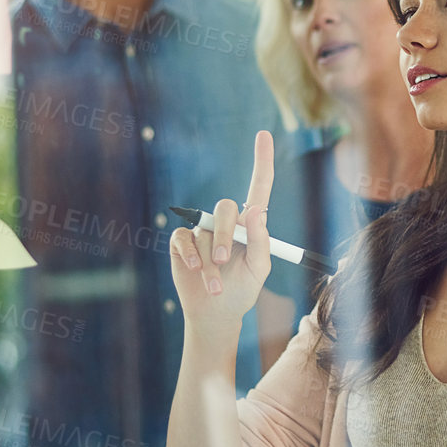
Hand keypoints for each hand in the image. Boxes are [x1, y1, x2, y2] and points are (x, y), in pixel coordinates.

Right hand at [170, 130, 275, 330]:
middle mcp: (227, 222)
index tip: (263, 134)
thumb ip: (262, 241)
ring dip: (209, 264)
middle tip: (222, 261)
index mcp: (251, 225)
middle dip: (224, 236)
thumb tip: (256, 211)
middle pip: (225, 208)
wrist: (215, 312)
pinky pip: (183, 239)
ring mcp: (203, 230)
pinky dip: (189, 256)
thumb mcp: (259, 269)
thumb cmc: (242, 289)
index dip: (262, 161)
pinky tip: (194, 271)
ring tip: (214, 285)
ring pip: (204, 233)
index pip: (258, 187)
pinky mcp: (183, 242)